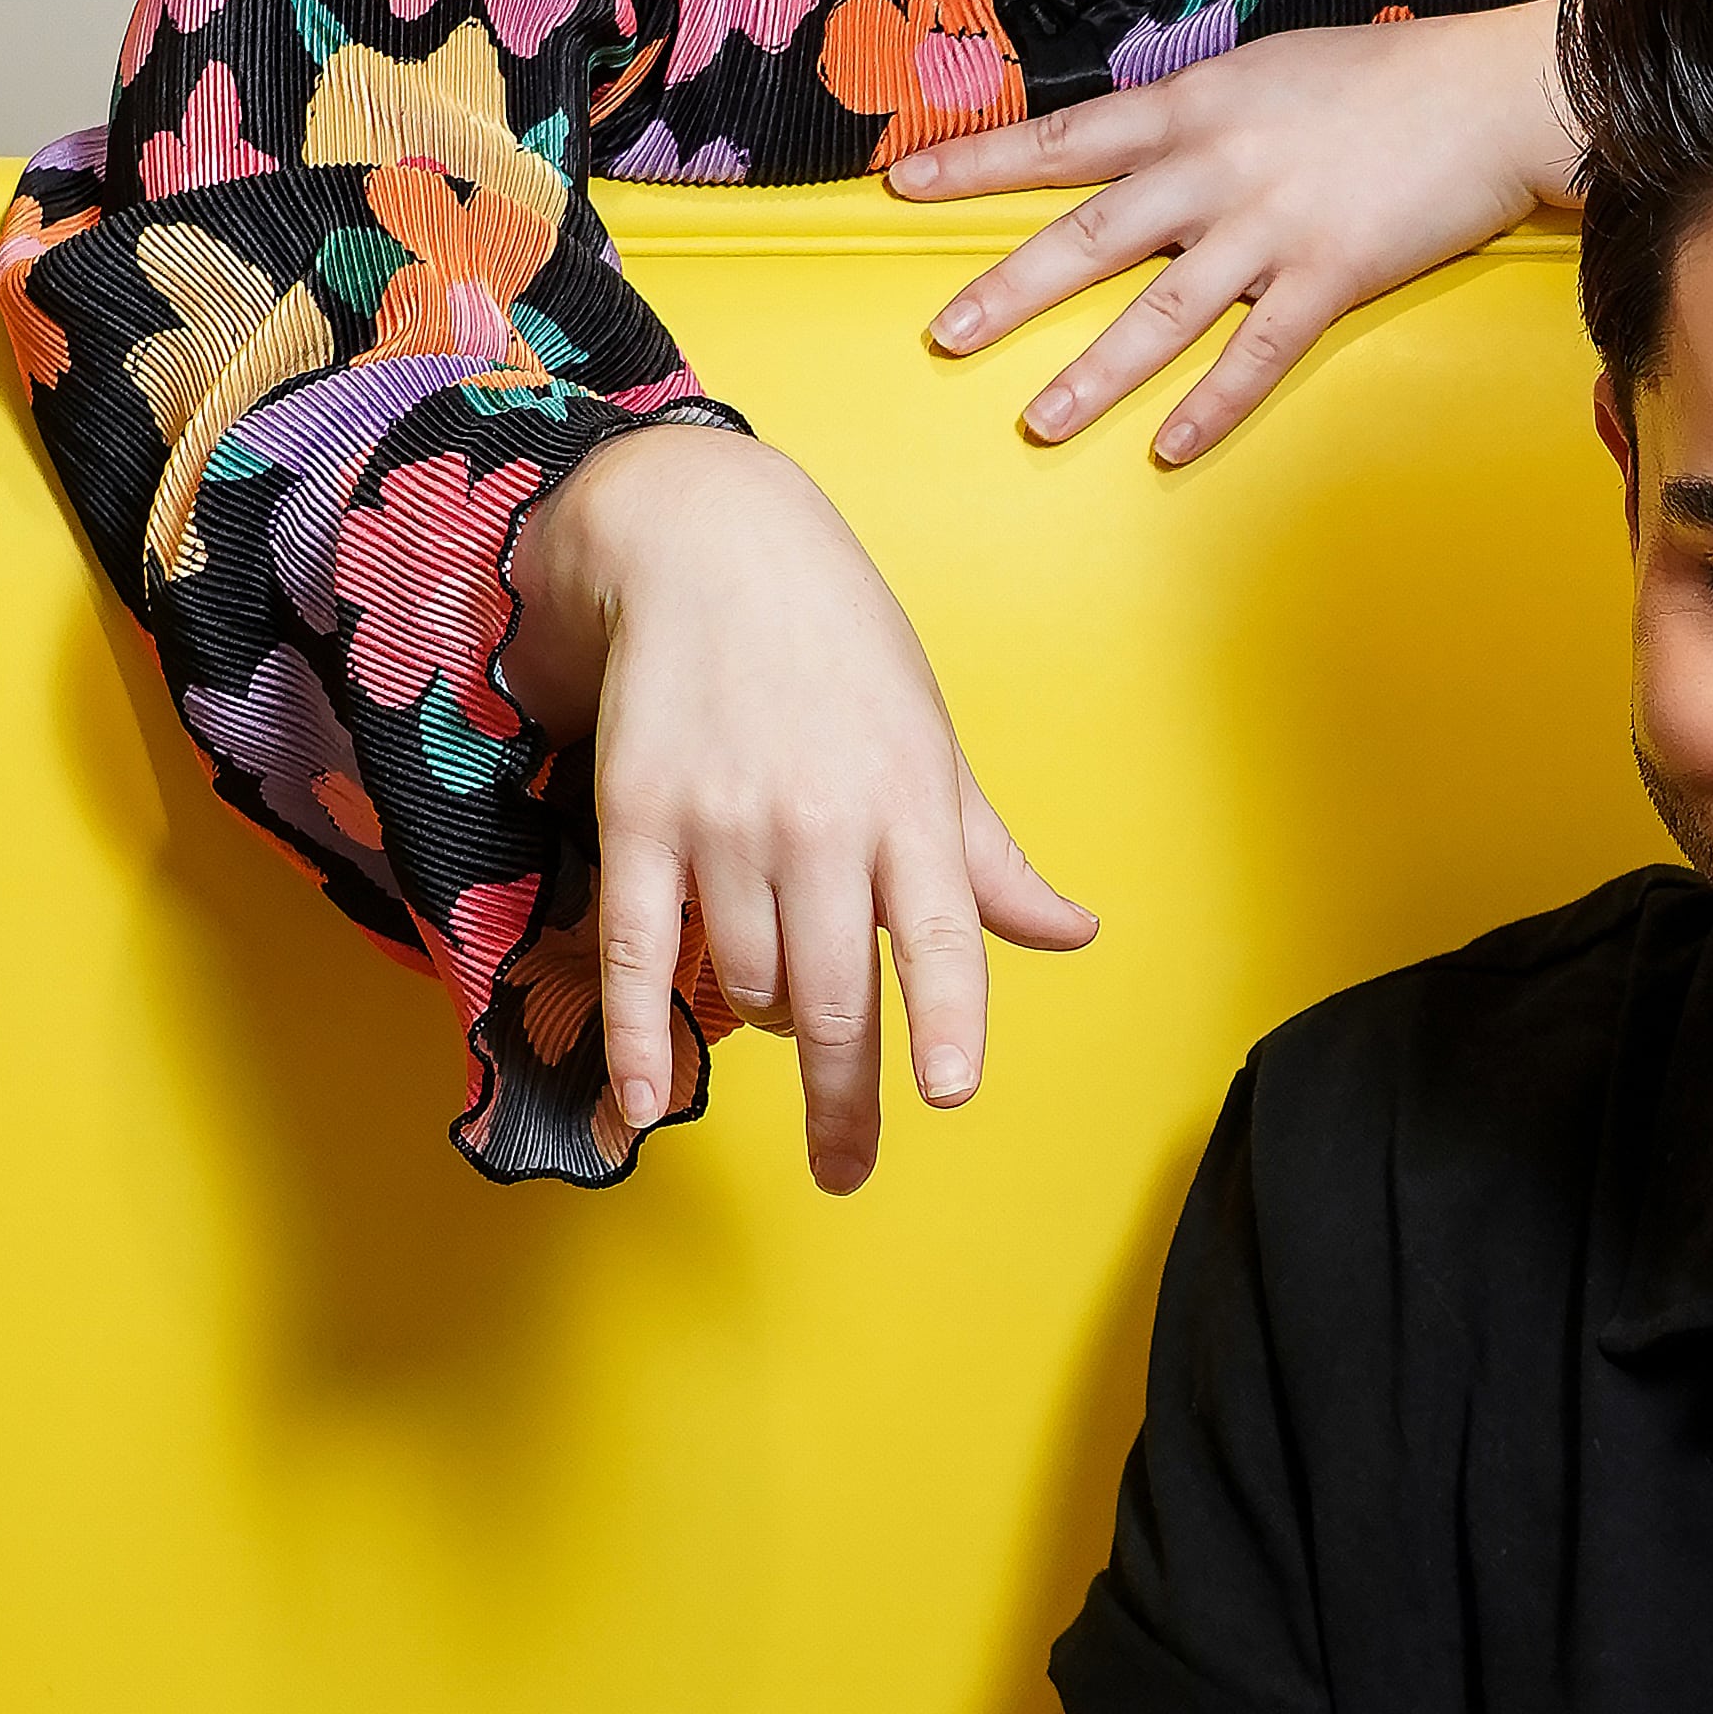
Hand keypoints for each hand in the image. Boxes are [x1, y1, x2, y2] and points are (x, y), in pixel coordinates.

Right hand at [500, 423, 1092, 1188]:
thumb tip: (1074, 933)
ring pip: (749, 980)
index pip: (940, 933)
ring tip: (778, 998)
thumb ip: (986, 860)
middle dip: (843, 1096)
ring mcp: (726, 824)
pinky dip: (639, 1035)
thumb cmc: (840, 648)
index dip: (945, 1018)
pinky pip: (640, 953)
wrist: (708, 543)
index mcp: (909, 805)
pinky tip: (643, 1099)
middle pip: (836, 993)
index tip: (948, 1091)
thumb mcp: (930, 743)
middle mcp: (821, 822)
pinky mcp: (639, 819)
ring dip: (766, 1020)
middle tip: (846, 1169)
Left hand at [897, 0, 1573, 466]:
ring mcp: (1270, 228)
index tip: (904, 185)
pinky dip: (1211, 406)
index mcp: (1193, 104)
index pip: (1063, 139)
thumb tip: (1137, 145)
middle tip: (943, 335)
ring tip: (1038, 422)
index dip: (979, 163)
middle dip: (1008, 290)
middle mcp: (1216, 167)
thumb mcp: (1266, 68)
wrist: (1490, 93)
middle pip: (1089, 237)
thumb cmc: (1383, 75)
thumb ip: (1197, 112)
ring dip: (1093, 373)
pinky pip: (1256, 356)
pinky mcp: (1330, 278)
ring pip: (1160, 312)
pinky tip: (1168, 449)